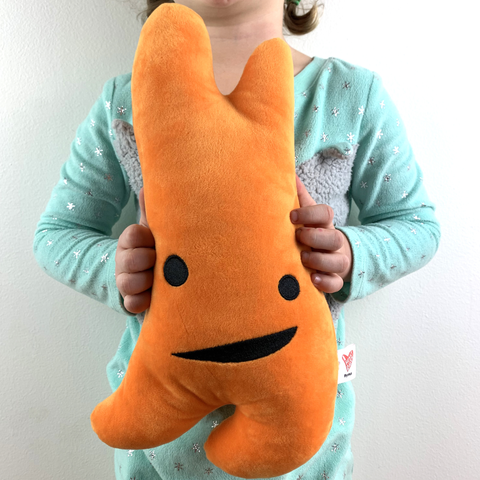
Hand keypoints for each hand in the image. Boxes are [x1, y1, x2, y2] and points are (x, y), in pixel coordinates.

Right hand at [115, 187, 155, 313]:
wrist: (146, 273)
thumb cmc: (154, 247)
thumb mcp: (153, 229)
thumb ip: (152, 212)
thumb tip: (148, 187)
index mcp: (130, 241)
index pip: (132, 235)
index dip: (145, 238)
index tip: (154, 239)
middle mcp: (125, 261)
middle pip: (129, 260)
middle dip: (147, 260)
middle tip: (160, 260)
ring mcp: (126, 282)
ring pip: (128, 283)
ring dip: (145, 281)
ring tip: (160, 279)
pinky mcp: (131, 300)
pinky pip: (131, 304)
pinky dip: (141, 301)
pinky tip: (151, 298)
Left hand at [290, 174, 352, 293]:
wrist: (334, 255)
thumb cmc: (313, 232)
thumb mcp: (307, 216)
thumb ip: (299, 198)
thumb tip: (288, 173)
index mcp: (324, 224)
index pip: (325, 214)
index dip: (309, 214)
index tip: (291, 216)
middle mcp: (333, 242)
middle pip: (333, 238)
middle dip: (316, 238)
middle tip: (299, 238)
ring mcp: (336, 262)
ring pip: (337, 262)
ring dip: (320, 260)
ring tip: (303, 258)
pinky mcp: (335, 279)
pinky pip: (336, 284)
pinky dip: (325, 282)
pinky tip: (312, 279)